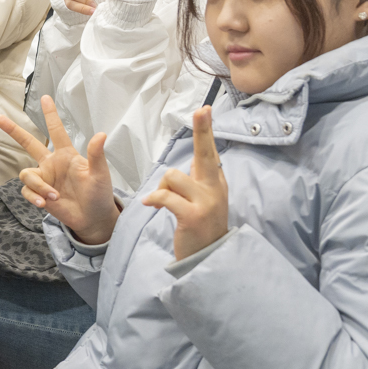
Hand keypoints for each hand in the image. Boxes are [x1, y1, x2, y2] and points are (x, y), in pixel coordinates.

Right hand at [0, 96, 118, 245]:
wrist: (93, 218)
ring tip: (53, 197)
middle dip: (12, 130)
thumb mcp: (100, 174)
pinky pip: (27, 191)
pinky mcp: (38, 194)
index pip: (56, 131)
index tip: (45, 98)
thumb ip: (96, 155)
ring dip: (39, 186)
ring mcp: (44, 178)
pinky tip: (45, 203)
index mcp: (66, 155)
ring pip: (27, 174)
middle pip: (28, 143)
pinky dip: (35, 197)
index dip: (50, 114)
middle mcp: (51, 164)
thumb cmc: (99, 194)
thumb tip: (101, 134)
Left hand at [143, 106, 229, 259]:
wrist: (208, 258)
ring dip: (162, 188)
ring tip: (164, 203)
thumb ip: (199, 180)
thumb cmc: (201, 226)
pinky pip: (166, 196)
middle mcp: (214, 188)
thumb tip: (191, 160)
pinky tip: (152, 205)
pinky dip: (155, 199)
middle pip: (205, 153)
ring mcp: (206, 202)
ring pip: (173, 176)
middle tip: (201, 111)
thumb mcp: (205, 201)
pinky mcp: (193, 215)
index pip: (210, 152)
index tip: (203, 110)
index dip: (205, 131)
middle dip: (202, 131)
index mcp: (215, 183)